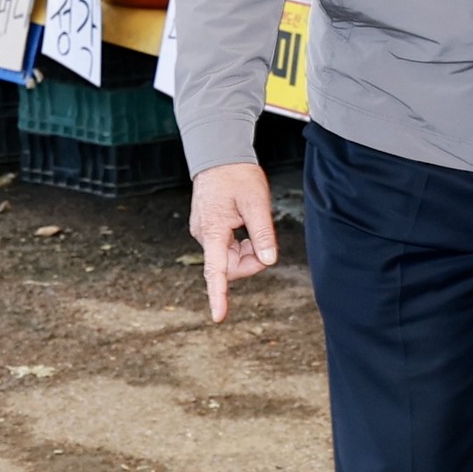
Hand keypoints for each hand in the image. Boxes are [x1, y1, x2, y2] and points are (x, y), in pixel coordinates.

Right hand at [189, 162, 276, 321]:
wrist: (219, 155)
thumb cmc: (237, 176)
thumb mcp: (256, 202)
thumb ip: (262, 233)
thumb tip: (269, 260)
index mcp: (213, 230)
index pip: (216, 270)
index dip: (218, 295)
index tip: (219, 316)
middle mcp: (203, 234)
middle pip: (227, 267)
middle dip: (249, 262)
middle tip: (265, 244)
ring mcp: (203, 232)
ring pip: (227, 258)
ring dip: (245, 253)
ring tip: (255, 230)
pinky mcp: (207, 229)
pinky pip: (224, 248)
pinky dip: (239, 245)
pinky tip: (245, 229)